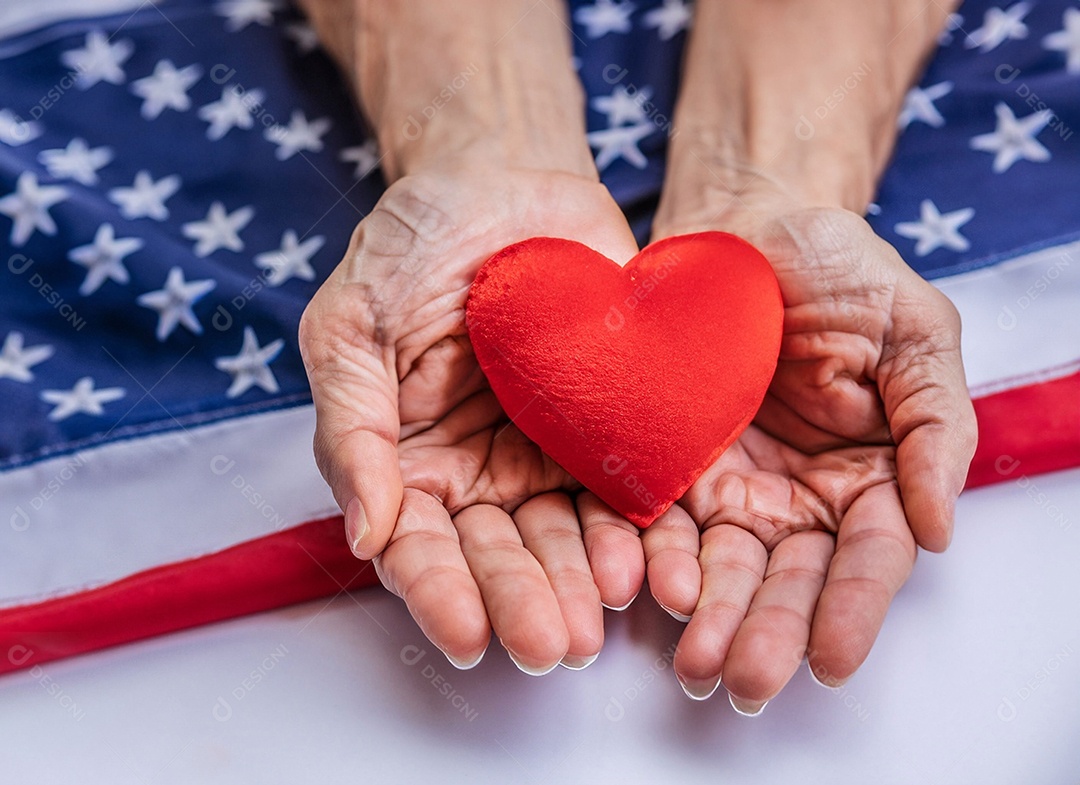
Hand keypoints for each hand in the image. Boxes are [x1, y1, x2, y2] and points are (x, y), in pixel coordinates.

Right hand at [299, 168, 645, 671]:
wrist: (503, 182)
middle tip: (552, 646)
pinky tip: (653, 558)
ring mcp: (550, 456)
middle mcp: (482, 474)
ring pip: (569, 536)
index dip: (441, 593)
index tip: (469, 634)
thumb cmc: (412, 244)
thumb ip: (352, 425)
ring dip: (584, 580)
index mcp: (412, 461)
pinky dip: (642, 528)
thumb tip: (361, 532)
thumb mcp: (353, 321)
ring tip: (604, 612)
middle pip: (501, 556)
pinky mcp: (613, 430)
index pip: (419, 546)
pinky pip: (630, 487)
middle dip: (525, 602)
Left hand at [644, 185, 976, 709]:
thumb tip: (938, 530)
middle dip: (769, 630)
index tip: (834, 662)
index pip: (867, 555)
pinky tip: (652, 589)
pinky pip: (660, 518)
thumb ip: (936, 427)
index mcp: (869, 473)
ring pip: (722, 564)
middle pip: (788, 576)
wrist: (748, 224)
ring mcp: (731, 482)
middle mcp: (799, 494)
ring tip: (697, 662)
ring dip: (710, 615)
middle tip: (746, 682)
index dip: (854, 609)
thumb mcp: (915, 334)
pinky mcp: (668, 461)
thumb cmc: (841, 270)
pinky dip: (657, 556)